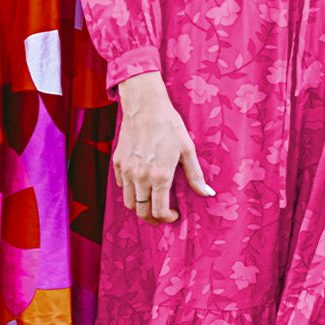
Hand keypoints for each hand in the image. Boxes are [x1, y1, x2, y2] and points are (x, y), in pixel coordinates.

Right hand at [115, 72, 214, 223]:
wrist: (146, 106)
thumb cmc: (169, 126)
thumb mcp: (187, 150)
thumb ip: (196, 176)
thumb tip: (207, 193)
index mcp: (160, 176)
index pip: (159, 211)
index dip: (166, 218)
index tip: (174, 215)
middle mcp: (140, 176)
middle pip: (141, 211)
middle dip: (152, 218)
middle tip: (161, 215)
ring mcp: (126, 170)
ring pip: (129, 202)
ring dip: (140, 206)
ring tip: (151, 200)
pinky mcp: (117, 162)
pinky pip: (121, 185)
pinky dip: (130, 190)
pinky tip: (141, 182)